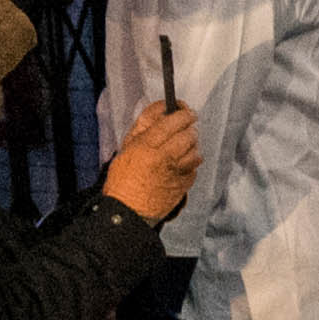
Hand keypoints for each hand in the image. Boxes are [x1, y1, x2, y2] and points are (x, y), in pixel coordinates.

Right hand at [100, 99, 199, 220]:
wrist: (128, 210)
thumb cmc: (123, 179)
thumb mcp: (127, 148)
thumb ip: (144, 128)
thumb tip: (161, 109)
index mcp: (146, 145)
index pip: (171, 122)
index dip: (182, 113)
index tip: (185, 110)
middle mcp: (163, 157)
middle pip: (188, 134)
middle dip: (190, 127)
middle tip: (188, 124)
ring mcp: (176, 172)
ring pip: (195, 150)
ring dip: (192, 145)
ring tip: (185, 144)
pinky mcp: (184, 184)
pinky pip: (195, 167)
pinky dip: (191, 162)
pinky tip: (182, 163)